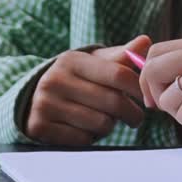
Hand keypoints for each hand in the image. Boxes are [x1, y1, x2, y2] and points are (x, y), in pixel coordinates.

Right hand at [24, 34, 150, 146]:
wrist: (35, 97)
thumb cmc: (76, 79)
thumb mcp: (94, 63)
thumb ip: (121, 56)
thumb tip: (146, 41)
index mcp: (72, 60)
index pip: (118, 74)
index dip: (137, 88)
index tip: (144, 97)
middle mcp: (55, 79)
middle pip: (113, 102)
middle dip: (131, 113)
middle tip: (135, 117)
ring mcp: (45, 103)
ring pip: (101, 123)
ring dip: (110, 126)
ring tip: (105, 119)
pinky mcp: (40, 126)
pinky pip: (83, 140)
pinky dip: (90, 138)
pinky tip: (85, 129)